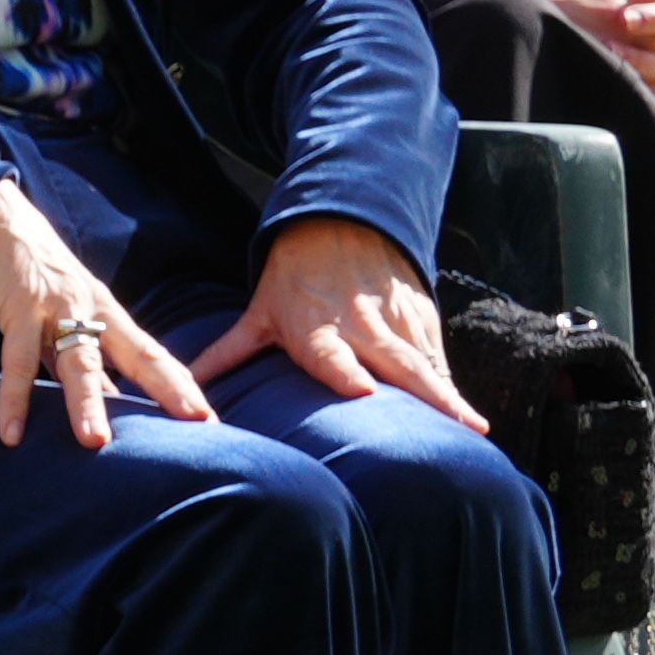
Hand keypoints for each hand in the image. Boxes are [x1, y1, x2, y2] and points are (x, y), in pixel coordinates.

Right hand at [0, 179, 212, 451]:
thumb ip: (87, 359)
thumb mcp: (69, 318)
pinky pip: (17, 361)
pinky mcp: (19, 309)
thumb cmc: (37, 277)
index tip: (208, 419)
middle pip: (136, 354)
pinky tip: (10, 434)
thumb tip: (110, 404)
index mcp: (108, 316)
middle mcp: (91, 312)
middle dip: (167, 389)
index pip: (153, 355)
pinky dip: (13, 399)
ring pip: (78, 361)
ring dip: (85, 402)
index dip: (180, 385)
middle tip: (195, 421)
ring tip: (95, 441)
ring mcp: (57, 310)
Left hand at [195, 209, 482, 425]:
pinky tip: (469, 420)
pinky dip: (451, 386)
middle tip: (450, 429)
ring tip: (474, 431)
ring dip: (448, 396)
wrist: (341, 224)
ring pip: (425, 363)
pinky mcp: (420, 319)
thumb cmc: (294, 279)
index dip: (346, 373)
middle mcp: (361, 326)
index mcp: (317, 327)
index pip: (331, 355)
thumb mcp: (259, 312)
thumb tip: (181, 390)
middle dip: (424, 396)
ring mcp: (396, 322)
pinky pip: (437, 358)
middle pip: (395, 364)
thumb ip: (225, 354)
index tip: (363, 394)